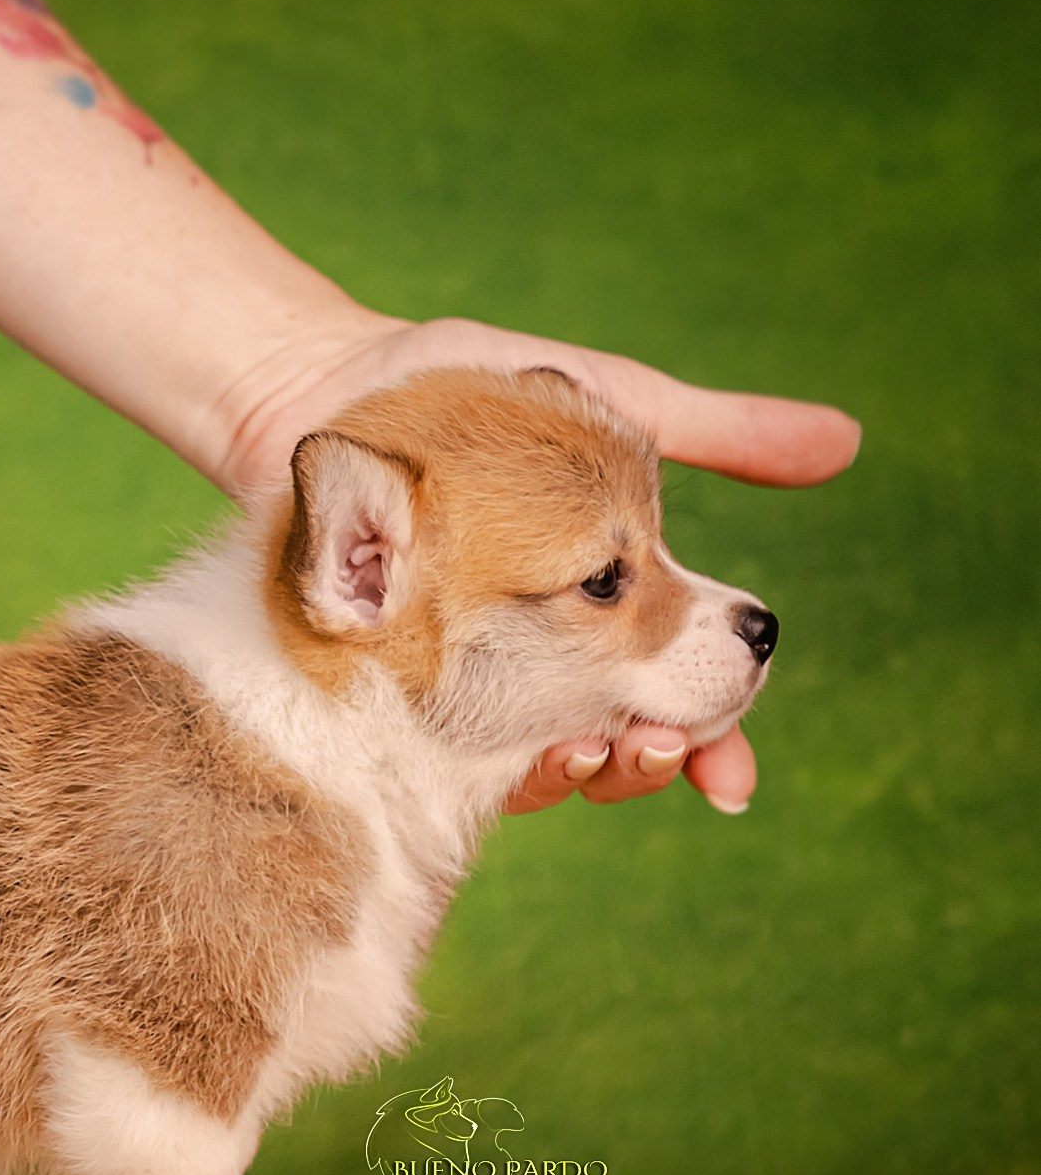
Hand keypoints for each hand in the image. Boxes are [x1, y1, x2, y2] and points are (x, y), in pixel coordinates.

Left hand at [214, 310, 858, 814]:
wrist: (328, 389)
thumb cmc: (472, 396)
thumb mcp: (608, 411)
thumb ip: (719, 434)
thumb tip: (847, 442)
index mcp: (607, 607)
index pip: (675, 699)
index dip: (711, 747)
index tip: (732, 785)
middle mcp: (542, 654)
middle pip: (616, 749)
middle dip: (646, 767)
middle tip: (652, 752)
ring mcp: (466, 671)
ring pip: (539, 763)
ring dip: (580, 772)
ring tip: (591, 749)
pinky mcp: (398, 678)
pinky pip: (450, 749)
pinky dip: (498, 757)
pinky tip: (527, 747)